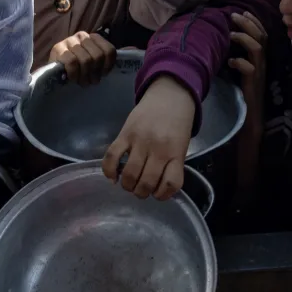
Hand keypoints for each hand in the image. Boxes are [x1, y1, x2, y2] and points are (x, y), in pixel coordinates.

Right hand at [50, 31, 116, 85]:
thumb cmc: (77, 69)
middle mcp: (82, 36)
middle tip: (91, 82)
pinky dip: (74, 74)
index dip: (108, 66)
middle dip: (95, 73)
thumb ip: (109, 57)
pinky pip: (72, 62)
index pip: (109, 50)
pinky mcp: (58, 48)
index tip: (103, 75)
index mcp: (94, 38)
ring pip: (86, 60)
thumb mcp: (95, 63)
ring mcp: (69, 41)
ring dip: (85, 75)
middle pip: (98, 56)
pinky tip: (72, 79)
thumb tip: (134, 49)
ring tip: (83, 82)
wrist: (52, 73)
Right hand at [102, 75, 194, 199]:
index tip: (158, 194)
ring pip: (129, 174)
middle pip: (146, 183)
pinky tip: (112, 177)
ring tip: (128, 184)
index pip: (171, 184)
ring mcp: (140, 141)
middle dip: (141, 193)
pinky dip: (109, 171)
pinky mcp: (125, 133)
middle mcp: (158, 149)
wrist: (170, 95)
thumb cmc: (178, 123)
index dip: (163, 195)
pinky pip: (112, 156)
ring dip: (127, 186)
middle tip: (140, 190)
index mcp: (176, 153)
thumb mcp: (182, 145)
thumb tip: (157, 189)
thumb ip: (172, 165)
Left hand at [228, 11, 265, 133]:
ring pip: (257, 49)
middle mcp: (262, 63)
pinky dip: (239, 62)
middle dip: (248, 23)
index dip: (254, 21)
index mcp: (260, 59)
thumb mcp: (241, 70)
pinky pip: (250, 69)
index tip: (242, 11)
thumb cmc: (243, 93)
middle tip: (234, 15)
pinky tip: (230, 61)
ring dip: (244, 38)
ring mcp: (259, 73)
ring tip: (232, 34)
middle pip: (261, 37)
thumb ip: (238, 56)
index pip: (262, 34)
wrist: (250, 117)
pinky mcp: (253, 83)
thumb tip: (223, 41)